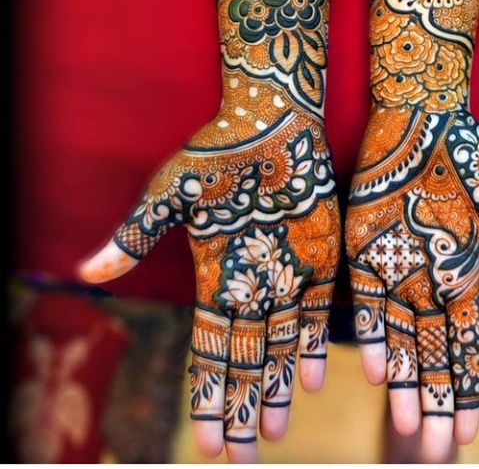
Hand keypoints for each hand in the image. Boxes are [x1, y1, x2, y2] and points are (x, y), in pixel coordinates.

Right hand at [79, 88, 339, 461]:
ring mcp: (287, 271)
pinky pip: (317, 310)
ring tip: (274, 436)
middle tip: (242, 462)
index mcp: (214, 274)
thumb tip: (85, 272)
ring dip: (276, 390)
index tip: (207, 442)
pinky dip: (312, 345)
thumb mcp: (171, 193)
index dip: (207, 395)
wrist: (272, 119)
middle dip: (242, 410)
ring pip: (281, 346)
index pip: (209, 349)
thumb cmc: (217, 149)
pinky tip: (309, 381)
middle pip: (245, 360)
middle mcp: (250, 283)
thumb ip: (137, 236)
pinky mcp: (320, 255)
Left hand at [346, 105, 478, 461]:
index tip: (468, 435)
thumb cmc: (469, 153)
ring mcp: (393, 268)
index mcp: (462, 275)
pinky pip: (364, 303)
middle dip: (436, 404)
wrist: (419, 116)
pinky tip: (377, 372)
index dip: (466, 390)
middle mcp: (426, 281)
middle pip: (432, 356)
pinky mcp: (362, 250)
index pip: (465, 347)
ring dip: (405, 385)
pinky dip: (371, 336)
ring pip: (398, 341)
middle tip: (436, 453)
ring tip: (411, 430)